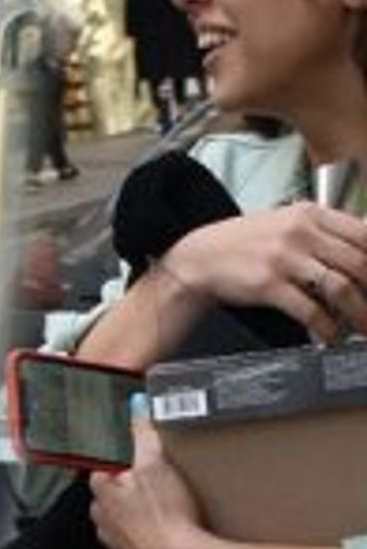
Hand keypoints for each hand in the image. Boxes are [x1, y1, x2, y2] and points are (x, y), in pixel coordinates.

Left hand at [89, 395, 206, 548]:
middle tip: (155, 485)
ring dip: (137, 513)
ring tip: (164, 508)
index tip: (136, 464)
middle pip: (110, 495)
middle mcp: (101, 517)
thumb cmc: (166, 514)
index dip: (120, 465)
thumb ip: (144, 434)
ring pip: (121, 519)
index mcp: (100, 490)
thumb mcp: (155, 462)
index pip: (101, 469)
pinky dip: (147, 534)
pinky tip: (167, 529)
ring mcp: (115, 540)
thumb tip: (136, 407)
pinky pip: (136, 540)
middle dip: (128, 489)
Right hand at [164, 201, 366, 341]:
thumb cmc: (243, 243)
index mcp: (308, 213)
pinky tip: (330, 336)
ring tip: (363, 328)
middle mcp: (299, 232)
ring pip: (342, 287)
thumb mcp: (285, 223)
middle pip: (360, 262)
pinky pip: (311, 310)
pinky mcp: (268, 284)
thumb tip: (364, 250)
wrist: (198, 257)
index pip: (365, 234)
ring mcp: (283, 257)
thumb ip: (323, 232)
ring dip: (360, 314)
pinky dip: (328, 328)